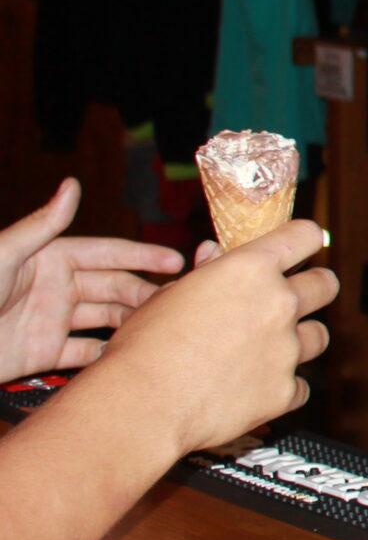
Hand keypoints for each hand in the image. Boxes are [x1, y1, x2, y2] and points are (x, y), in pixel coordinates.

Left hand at [0, 179, 184, 383]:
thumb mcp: (4, 255)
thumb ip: (42, 225)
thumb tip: (72, 185)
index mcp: (50, 258)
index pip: (106, 253)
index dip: (141, 256)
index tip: (176, 261)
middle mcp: (56, 287)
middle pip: (113, 286)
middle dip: (146, 291)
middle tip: (179, 301)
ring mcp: (51, 320)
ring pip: (105, 317)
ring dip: (133, 320)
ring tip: (163, 326)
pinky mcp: (43, 352)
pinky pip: (84, 352)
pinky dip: (108, 353)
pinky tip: (130, 353)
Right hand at [86, 220, 335, 456]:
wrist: (142, 405)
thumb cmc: (144, 348)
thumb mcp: (167, 295)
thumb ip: (204, 273)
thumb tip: (215, 253)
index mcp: (250, 270)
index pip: (304, 236)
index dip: (304, 239)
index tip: (301, 247)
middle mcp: (278, 304)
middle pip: (326, 284)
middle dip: (314, 289)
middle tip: (293, 300)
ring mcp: (286, 349)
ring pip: (318, 337)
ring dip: (298, 341)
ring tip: (266, 350)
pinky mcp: (284, 390)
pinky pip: (299, 386)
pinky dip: (281, 388)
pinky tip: (253, 389)